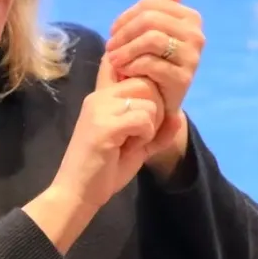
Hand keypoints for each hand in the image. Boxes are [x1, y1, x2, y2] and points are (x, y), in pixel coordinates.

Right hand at [48, 54, 163, 212]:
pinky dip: (145, 135)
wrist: (78, 193)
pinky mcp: (104, 124)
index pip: (124, 66)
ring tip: (133, 142)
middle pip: (146, 83)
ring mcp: (100, 108)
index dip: (144, 81)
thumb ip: (157, 131)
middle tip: (143, 133)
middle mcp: (99, 96)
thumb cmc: (105, 169)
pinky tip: (130, 147)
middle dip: (156, 109)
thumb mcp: (137, 146)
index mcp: (103, 97)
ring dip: (150, 125)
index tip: (146, 109)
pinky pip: (143, 118)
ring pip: (148, 101)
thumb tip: (179, 116)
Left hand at [103, 0, 204, 168]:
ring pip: (151, 38)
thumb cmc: (151, 62)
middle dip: (124, 34)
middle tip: (110, 49)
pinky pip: (151, 62)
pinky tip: (125, 73)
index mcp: (190, 18)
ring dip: (125, 50)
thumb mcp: (154, 29)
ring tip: (115, 61)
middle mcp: (196, 35)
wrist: (156, 102)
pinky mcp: (184, 78)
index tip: (114, 33)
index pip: (151, 4)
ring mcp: (193, 57)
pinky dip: (132, 66)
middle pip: (150, 19)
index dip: (126, 17)